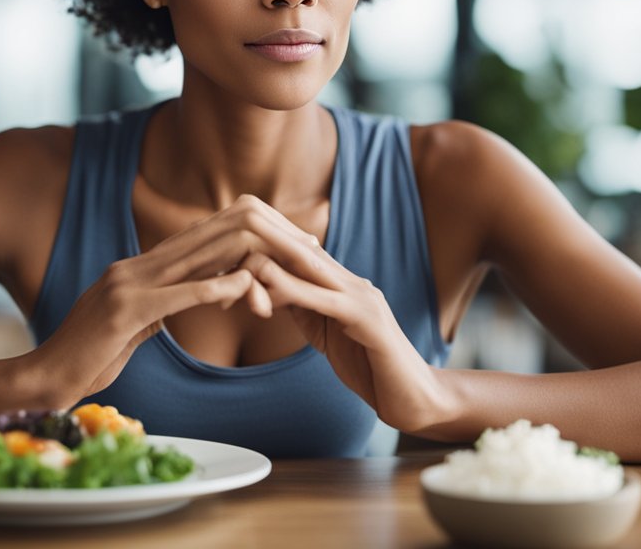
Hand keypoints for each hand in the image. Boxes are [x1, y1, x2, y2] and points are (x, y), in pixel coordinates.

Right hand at [30, 195, 321, 405]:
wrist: (43, 379)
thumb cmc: (88, 359)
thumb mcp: (134, 325)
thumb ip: (163, 305)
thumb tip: (195, 294)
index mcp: (137, 268)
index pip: (201, 240)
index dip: (246, 235)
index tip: (288, 241)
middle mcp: (133, 267)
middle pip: (206, 237)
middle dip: (259, 237)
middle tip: (305, 242)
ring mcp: (125, 285)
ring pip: (196, 259)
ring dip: (246, 257)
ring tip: (288, 259)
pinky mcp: (122, 312)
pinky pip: (175, 296)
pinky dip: (212, 289)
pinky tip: (243, 288)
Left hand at [242, 228, 444, 431]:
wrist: (415, 399)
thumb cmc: (370, 369)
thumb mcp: (327, 333)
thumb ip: (303, 308)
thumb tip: (268, 290)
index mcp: (343, 285)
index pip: (298, 254)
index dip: (263, 248)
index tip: (227, 250)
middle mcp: (352, 283)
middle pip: (301, 251)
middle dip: (262, 244)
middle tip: (225, 242)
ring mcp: (362, 297)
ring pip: (310, 268)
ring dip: (272, 262)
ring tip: (238, 261)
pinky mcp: (368, 319)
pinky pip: (324, 300)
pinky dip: (294, 292)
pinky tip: (268, 293)